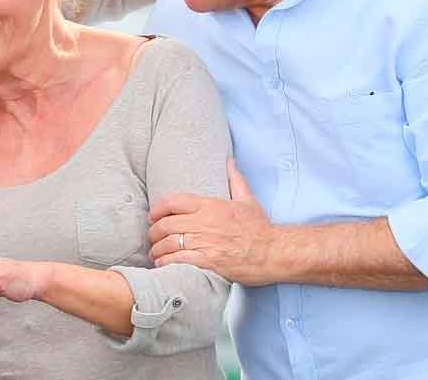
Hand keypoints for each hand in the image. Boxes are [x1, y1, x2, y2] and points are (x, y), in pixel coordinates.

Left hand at [147, 159, 277, 285]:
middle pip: (165, 225)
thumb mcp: (247, 200)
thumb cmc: (260, 228)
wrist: (274, 252)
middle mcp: (204, 223)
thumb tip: (230, 162)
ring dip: (157, 249)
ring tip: (156, 253)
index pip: (172, 202)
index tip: (153, 216)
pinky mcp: (207, 262)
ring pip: (168, 244)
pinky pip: (177, 261)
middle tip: (152, 237)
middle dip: (153, 232)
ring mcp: (205, 243)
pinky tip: (163, 264)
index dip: (157, 209)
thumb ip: (235, 181)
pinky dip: (166, 263)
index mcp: (210, 206)